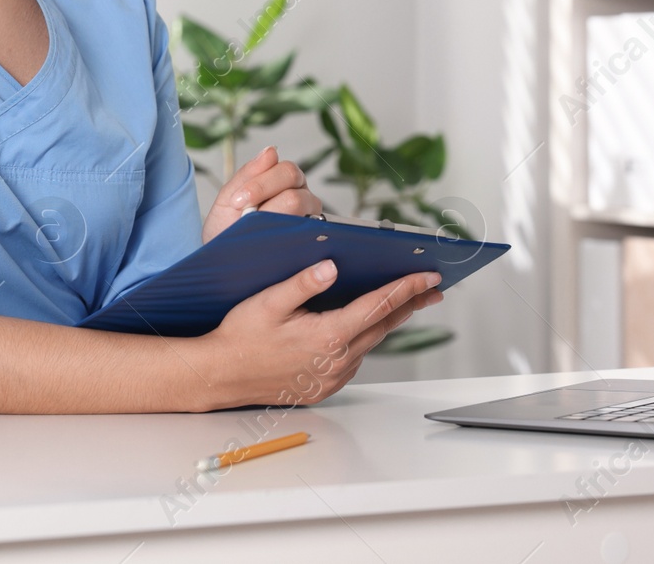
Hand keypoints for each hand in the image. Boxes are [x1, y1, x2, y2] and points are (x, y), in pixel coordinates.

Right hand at [190, 259, 443, 409]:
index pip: (379, 306)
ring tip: (404, 303)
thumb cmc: (240, 337)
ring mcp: (332, 377)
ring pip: (371, 343)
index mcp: (328, 336)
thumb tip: (331, 266)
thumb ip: (302, 284)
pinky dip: (365, 340)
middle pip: (384, 326)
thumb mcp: (268, 302)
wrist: (220, 375)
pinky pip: (354, 359)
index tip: (430, 277)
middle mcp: (336, 361)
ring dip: (388, 322)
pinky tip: (363, 328)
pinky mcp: (324, 387)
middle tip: (433, 288)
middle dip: (410, 304)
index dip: (407, 288)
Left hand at [201, 145, 321, 243]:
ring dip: (275, 219)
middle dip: (265, 197)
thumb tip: (271, 151)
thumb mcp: (229, 199)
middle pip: (296, 188)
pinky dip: (289, 238)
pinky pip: (308, 237)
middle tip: (243, 213)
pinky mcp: (311, 243)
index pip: (286, 171)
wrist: (223, 258)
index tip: (238, 200)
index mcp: (284, 180)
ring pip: (304, 209)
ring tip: (253, 230)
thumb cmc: (227, 228)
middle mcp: (302, 196)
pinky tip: (270, 244)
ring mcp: (309, 219)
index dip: (261, 184)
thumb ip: (248, 174)